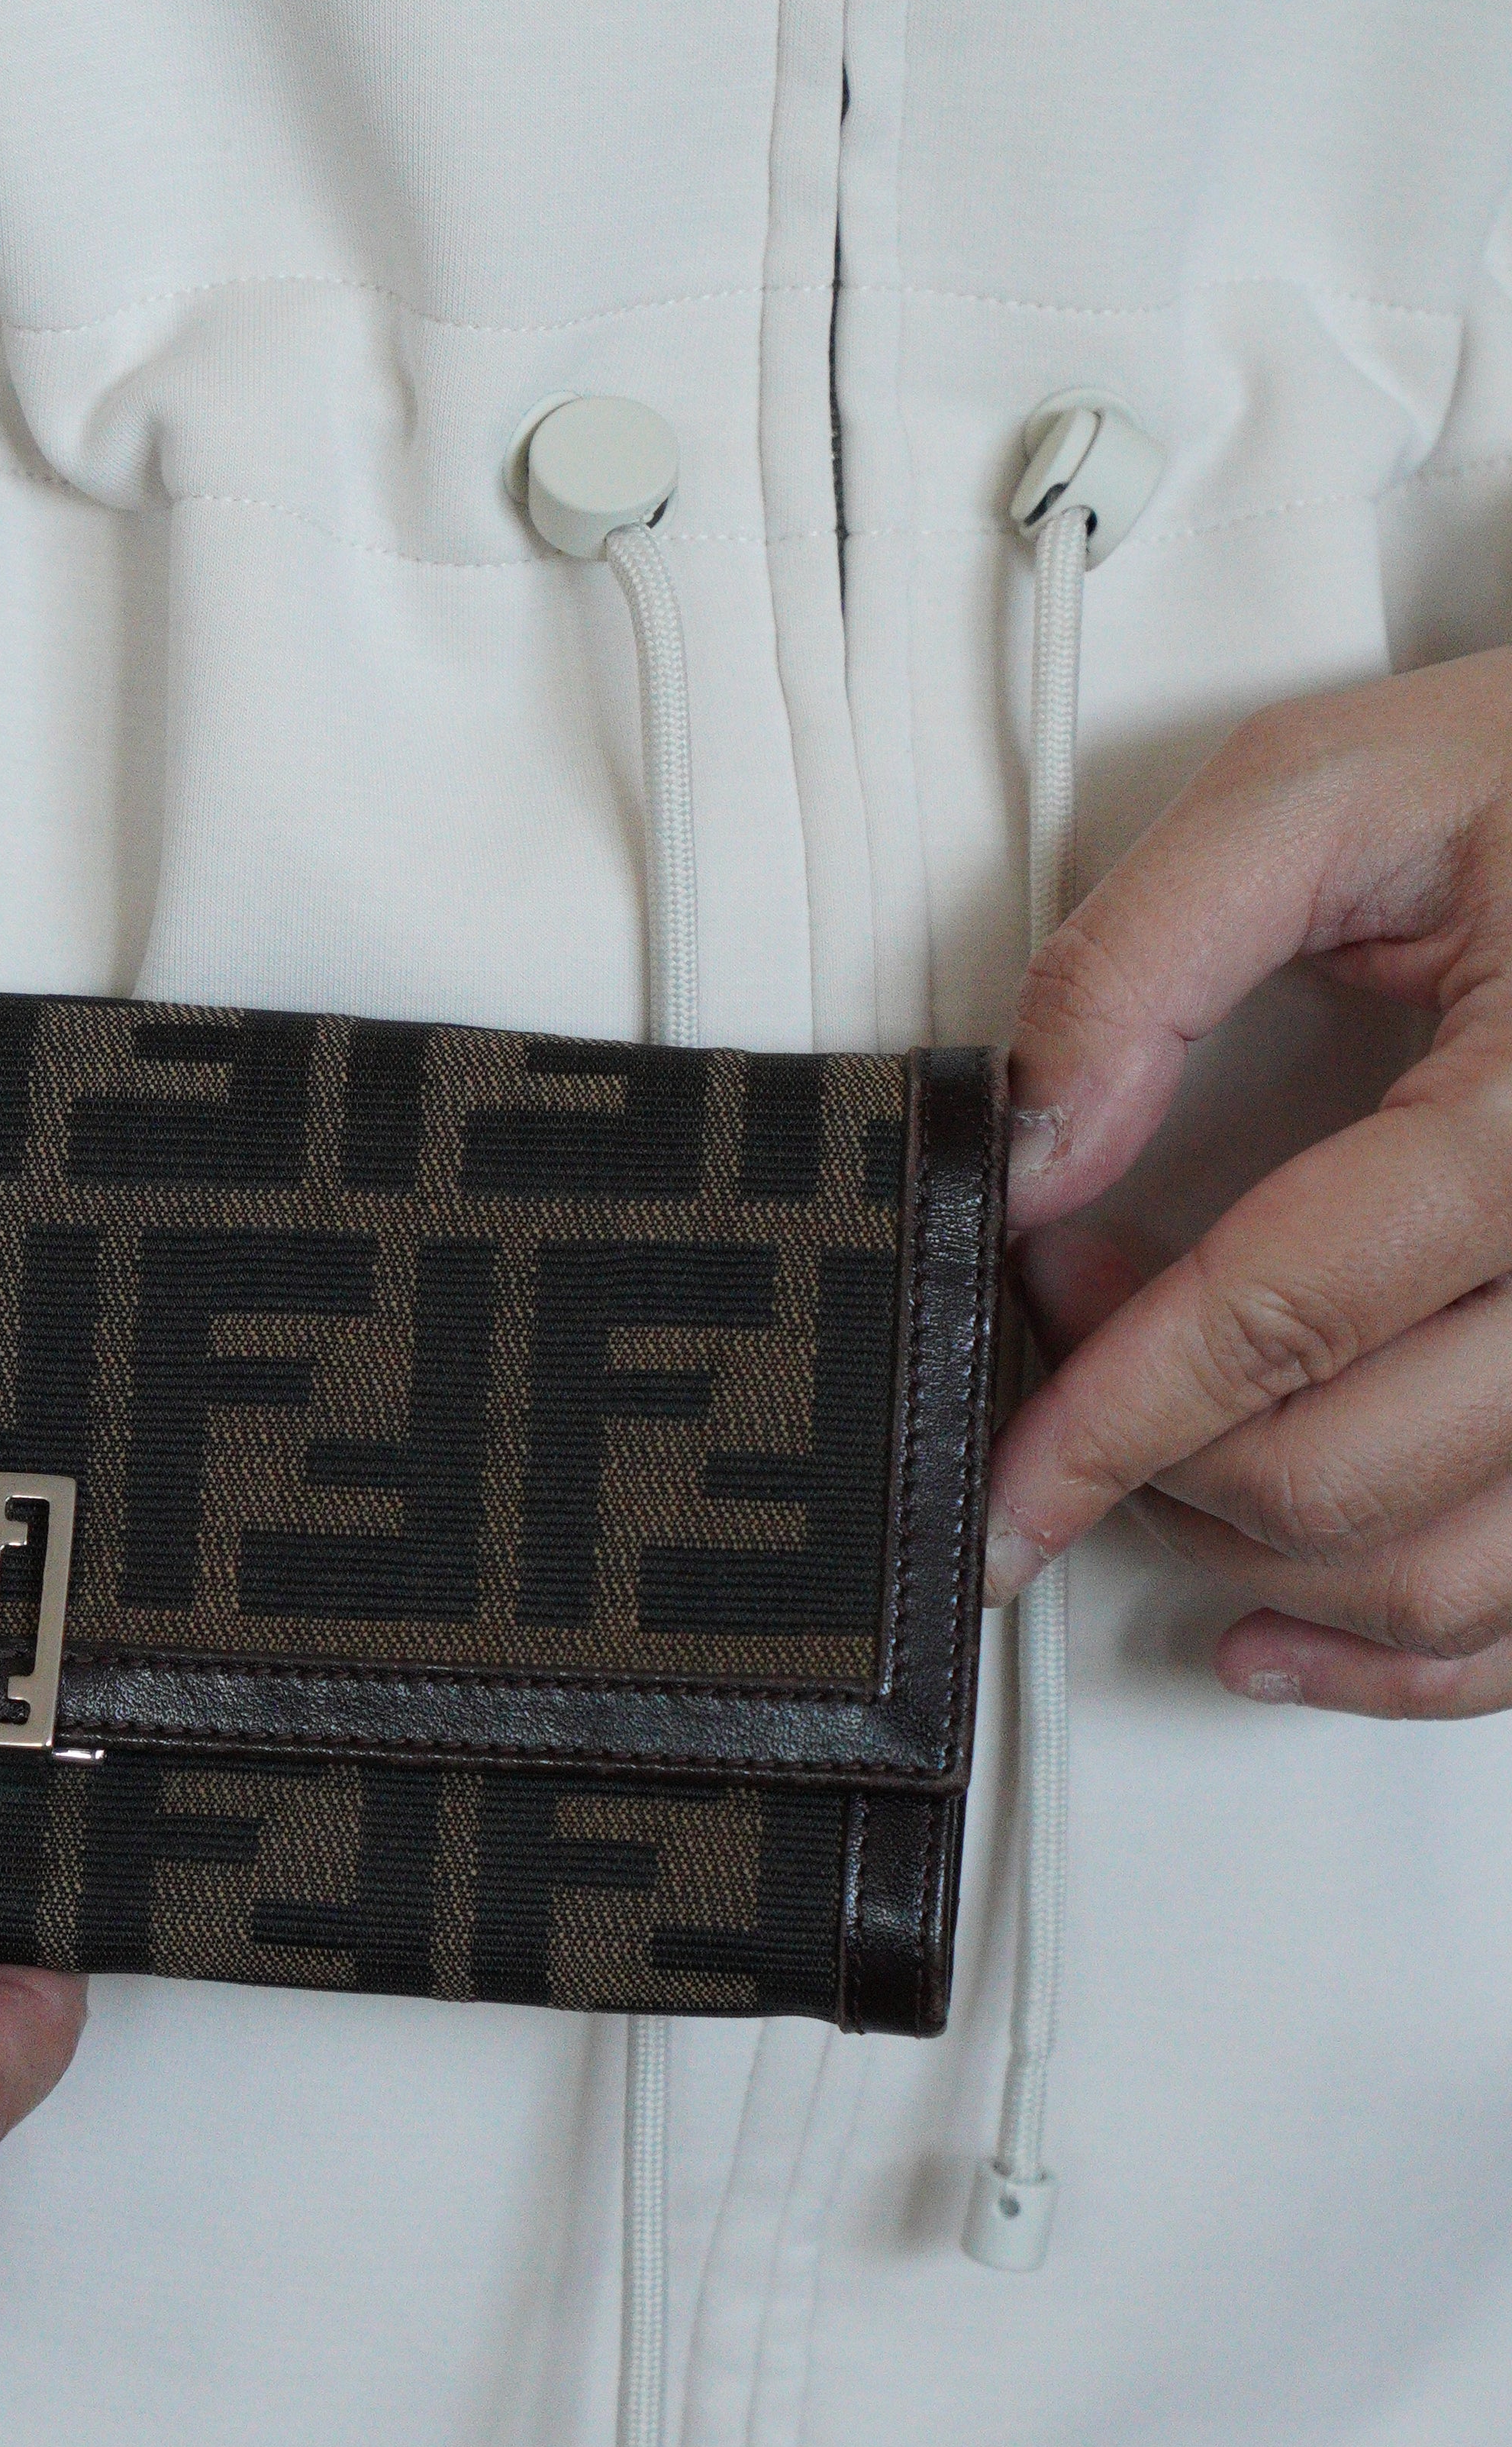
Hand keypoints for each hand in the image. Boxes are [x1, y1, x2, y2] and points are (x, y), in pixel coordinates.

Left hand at [988, 643, 1511, 1713]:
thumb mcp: (1333, 786)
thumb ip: (1148, 953)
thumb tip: (1033, 1144)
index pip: (1284, 1320)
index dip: (1109, 1411)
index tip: (1004, 1471)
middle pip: (1351, 1476)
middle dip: (1160, 1454)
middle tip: (1075, 1328)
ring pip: (1442, 1580)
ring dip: (1257, 1559)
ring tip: (1164, 1443)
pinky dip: (1401, 1659)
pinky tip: (1277, 1626)